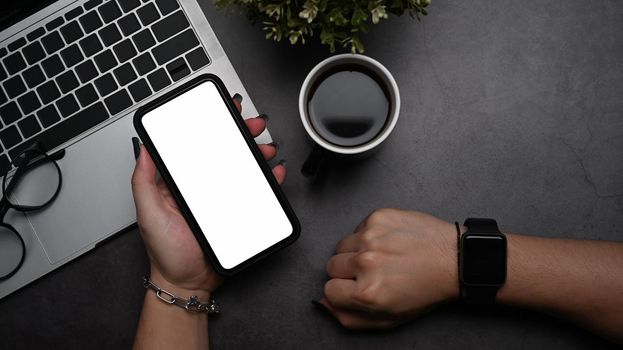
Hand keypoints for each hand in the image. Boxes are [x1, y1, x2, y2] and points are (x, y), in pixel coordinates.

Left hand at [131, 96, 285, 296]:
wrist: (188, 283)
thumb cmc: (166, 252)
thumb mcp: (148, 213)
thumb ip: (143, 181)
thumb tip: (143, 149)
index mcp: (181, 182)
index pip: (198, 146)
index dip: (212, 126)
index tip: (224, 111)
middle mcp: (203, 186)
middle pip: (225, 152)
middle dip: (242, 133)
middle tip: (253, 125)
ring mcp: (222, 198)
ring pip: (244, 168)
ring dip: (258, 153)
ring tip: (266, 149)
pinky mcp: (238, 212)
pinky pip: (257, 192)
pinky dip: (269, 179)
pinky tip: (274, 172)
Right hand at [319, 209, 458, 328]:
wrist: (453, 259)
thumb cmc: (426, 288)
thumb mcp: (389, 318)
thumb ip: (350, 317)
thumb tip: (324, 304)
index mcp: (367, 293)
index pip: (329, 289)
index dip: (342, 290)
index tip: (355, 287)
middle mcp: (366, 263)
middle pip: (331, 265)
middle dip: (347, 270)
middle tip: (372, 272)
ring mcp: (371, 236)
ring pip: (342, 245)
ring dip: (356, 251)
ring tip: (381, 256)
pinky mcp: (378, 217)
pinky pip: (358, 228)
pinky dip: (369, 235)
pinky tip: (389, 242)